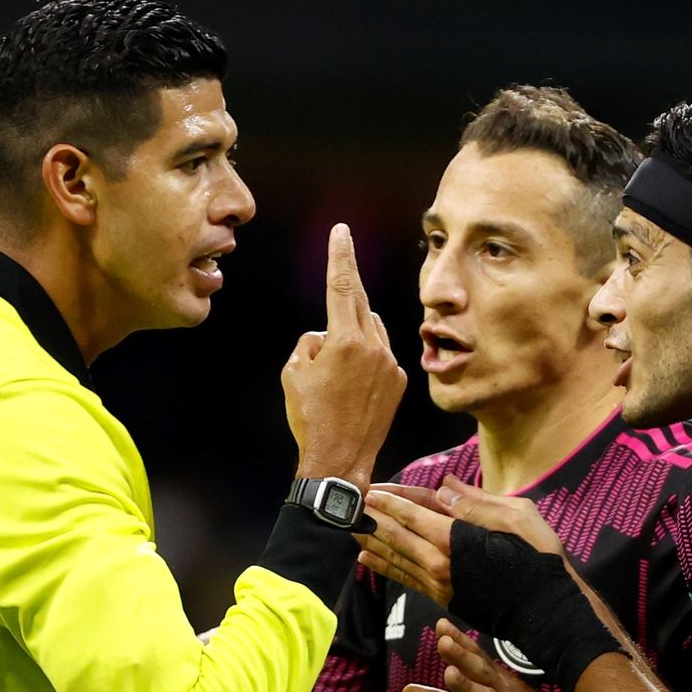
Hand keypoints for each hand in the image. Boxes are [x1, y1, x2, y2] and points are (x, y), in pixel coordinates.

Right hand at [282, 224, 406, 489]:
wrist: (339, 461)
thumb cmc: (310, 417)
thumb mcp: (293, 373)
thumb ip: (310, 342)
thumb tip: (325, 337)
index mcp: (345, 341)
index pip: (341, 286)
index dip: (340, 255)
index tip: (342, 231)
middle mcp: (374, 347)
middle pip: (359, 303)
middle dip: (345, 291)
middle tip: (340, 267)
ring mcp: (390, 364)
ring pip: (371, 328)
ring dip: (355, 331)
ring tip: (335, 366)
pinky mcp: (399, 381)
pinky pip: (382, 353)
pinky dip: (367, 356)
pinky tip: (353, 384)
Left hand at [356, 476, 563, 605]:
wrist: (548, 610)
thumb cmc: (540, 558)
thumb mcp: (518, 517)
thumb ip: (477, 503)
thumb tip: (444, 490)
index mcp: (457, 540)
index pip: (413, 516)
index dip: (389, 502)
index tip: (369, 491)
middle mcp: (441, 564)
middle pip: (397, 537)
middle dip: (372, 519)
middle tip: (349, 506)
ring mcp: (440, 585)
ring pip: (397, 559)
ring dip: (372, 542)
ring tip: (350, 529)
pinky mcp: (445, 598)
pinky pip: (407, 579)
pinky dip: (385, 567)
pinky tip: (369, 559)